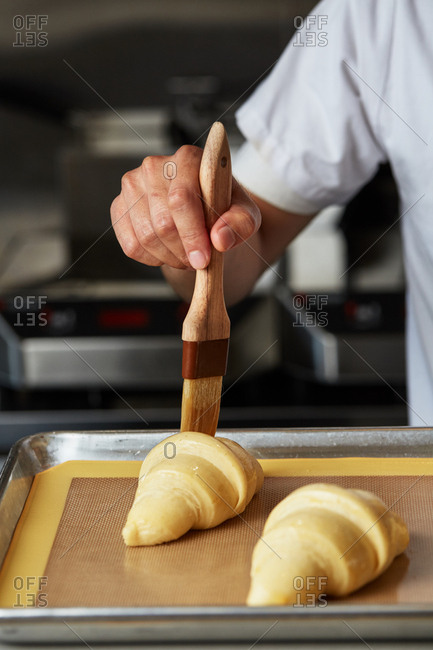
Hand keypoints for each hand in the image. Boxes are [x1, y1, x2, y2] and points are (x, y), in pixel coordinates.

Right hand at [110, 145, 260, 270]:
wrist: (203, 214)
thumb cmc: (224, 211)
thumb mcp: (245, 216)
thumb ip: (241, 224)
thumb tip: (220, 239)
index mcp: (188, 158)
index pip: (181, 198)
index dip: (192, 233)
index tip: (204, 259)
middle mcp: (155, 166)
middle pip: (163, 222)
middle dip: (183, 250)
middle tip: (199, 260)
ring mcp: (132, 185)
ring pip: (146, 236)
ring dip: (170, 257)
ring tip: (187, 256)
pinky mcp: (119, 207)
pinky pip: (131, 245)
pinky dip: (152, 259)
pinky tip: (168, 253)